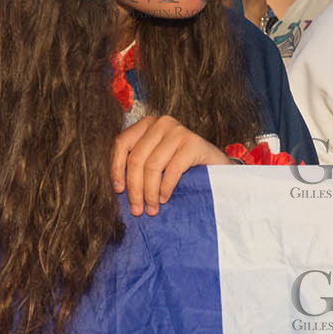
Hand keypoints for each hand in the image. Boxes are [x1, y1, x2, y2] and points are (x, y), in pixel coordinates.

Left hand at [110, 114, 229, 216]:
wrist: (217, 167)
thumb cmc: (181, 167)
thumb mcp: (155, 161)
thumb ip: (137, 164)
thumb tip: (115, 186)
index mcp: (147, 124)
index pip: (122, 144)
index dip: (116, 169)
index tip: (118, 190)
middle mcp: (162, 123)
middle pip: (136, 158)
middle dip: (135, 189)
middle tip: (137, 210)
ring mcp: (179, 131)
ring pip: (152, 166)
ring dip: (150, 193)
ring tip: (152, 209)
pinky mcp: (194, 142)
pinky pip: (172, 169)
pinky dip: (166, 188)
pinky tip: (165, 198)